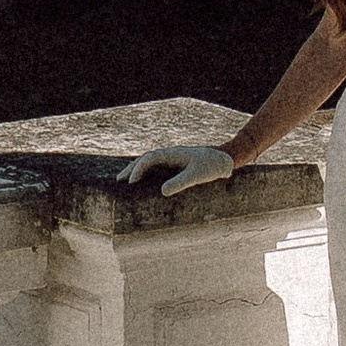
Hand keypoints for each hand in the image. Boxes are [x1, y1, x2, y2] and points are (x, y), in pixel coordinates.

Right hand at [122, 144, 239, 195]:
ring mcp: (172, 162)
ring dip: (137, 172)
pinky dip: (147, 177)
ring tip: (124, 183)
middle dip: (131, 169)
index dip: (138, 169)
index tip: (132, 182)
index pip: (149, 159)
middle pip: (145, 160)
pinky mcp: (176, 169)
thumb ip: (181, 182)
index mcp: (172, 154)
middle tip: (119, 181)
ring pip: (150, 165)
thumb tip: (162, 192)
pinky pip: (158, 172)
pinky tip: (143, 187)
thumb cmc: (212, 166)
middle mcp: (169, 156)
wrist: (225, 161)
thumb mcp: (197, 175)